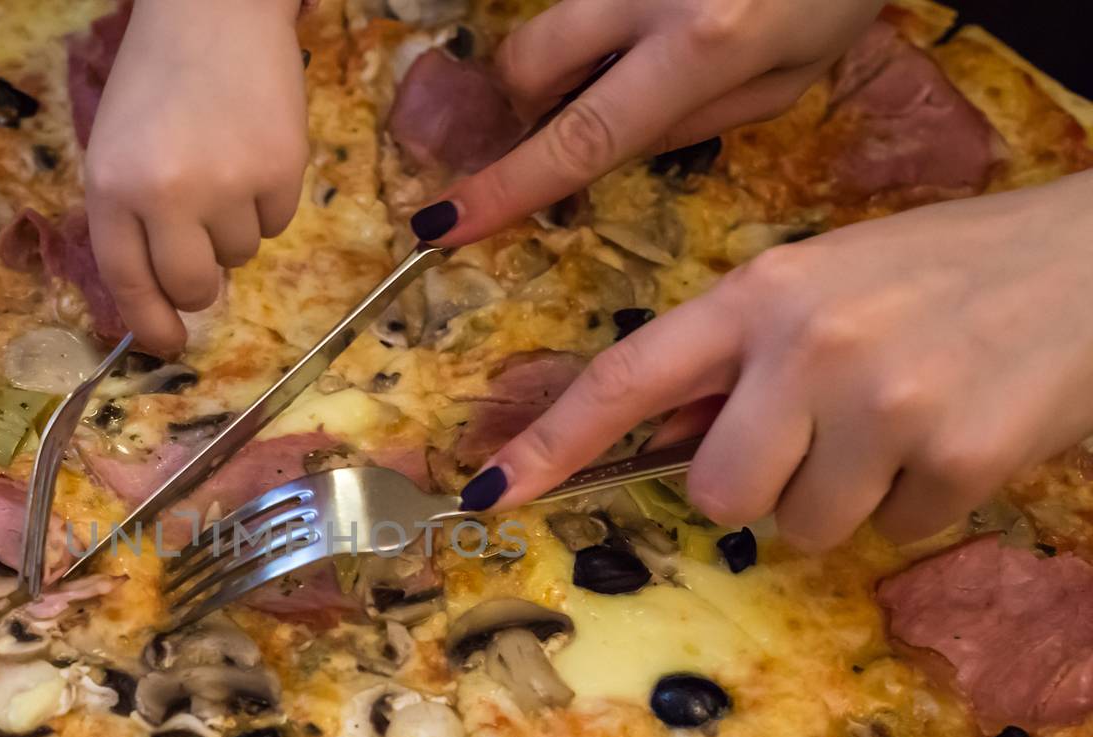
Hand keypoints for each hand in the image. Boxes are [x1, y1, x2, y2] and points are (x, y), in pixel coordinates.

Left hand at [85, 0, 308, 351]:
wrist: (215, 9)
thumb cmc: (157, 80)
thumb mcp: (115, 149)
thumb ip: (129, 218)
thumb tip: (163, 295)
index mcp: (112, 187)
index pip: (128, 281)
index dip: (149, 323)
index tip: (168, 343)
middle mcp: (166, 194)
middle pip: (192, 286)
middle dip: (199, 282)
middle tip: (202, 251)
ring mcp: (227, 184)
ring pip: (239, 255)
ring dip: (234, 227)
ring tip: (224, 167)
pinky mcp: (281, 171)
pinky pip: (277, 223)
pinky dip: (267, 200)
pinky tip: (251, 151)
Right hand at [409, 0, 884, 243]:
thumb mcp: (787, 78)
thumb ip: (691, 123)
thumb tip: (604, 150)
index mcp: (701, 46)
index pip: (580, 136)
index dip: (506, 187)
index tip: (443, 223)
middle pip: (528, 63)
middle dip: (523, 103)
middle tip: (556, 117)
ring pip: (549, 20)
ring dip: (565, 53)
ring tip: (628, 52)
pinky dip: (594, 18)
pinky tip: (653, 19)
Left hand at [466, 172, 1092, 549]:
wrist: (1090, 263)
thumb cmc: (940, 274)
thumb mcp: (823, 285)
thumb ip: (740, 356)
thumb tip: (662, 443)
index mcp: (761, 293)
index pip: (628, 377)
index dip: (551, 441)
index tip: (488, 490)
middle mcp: (810, 346)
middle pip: (715, 492)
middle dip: (754, 487)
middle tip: (815, 442)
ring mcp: (885, 405)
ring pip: (802, 528)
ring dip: (842, 499)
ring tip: (899, 425)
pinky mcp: (958, 460)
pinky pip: (892, 533)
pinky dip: (916, 503)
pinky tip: (953, 435)